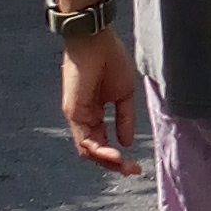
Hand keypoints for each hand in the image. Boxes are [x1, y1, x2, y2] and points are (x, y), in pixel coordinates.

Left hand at [62, 29, 143, 173]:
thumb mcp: (124, 95)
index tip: (136, 166)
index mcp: (94, 114)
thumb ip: (125, 119)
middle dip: (114, 165)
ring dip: (107, 161)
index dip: (118, 158)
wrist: (96, 40)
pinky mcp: (73, 111)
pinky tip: (115, 154)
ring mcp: (76, 116)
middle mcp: (83, 118)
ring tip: (124, 165)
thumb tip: (127, 143)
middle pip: (94, 152)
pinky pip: (84, 139)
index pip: (102, 144)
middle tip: (132, 170)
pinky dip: (100, 150)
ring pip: (87, 150)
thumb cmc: (110, 60)